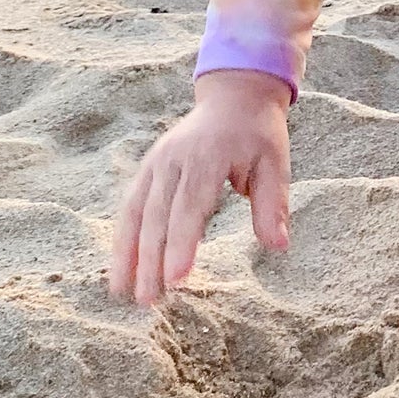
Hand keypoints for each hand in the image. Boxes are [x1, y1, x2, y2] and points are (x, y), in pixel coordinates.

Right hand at [109, 70, 291, 306]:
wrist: (234, 96)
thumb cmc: (258, 133)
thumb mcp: (275, 163)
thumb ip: (272, 204)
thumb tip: (278, 246)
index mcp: (206, 157)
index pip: (189, 207)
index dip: (181, 244)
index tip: (176, 279)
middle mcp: (173, 160)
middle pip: (157, 216)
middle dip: (149, 260)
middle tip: (148, 301)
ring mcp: (156, 163)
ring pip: (135, 212)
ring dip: (127, 254)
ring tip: (122, 293)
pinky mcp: (147, 169)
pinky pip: (130, 206)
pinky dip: (123, 237)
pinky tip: (120, 268)